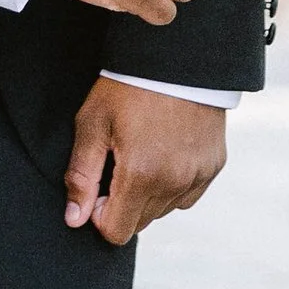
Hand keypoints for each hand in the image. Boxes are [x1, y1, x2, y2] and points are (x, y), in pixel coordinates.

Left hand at [63, 78, 227, 245]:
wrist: (178, 56)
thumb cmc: (129, 86)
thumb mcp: (93, 123)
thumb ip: (81, 176)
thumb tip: (74, 219)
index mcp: (141, 174)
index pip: (116, 232)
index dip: (98, 214)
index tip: (97, 183)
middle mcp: (174, 183)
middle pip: (139, 223)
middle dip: (122, 202)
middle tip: (118, 161)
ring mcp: (198, 176)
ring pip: (163, 210)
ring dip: (148, 194)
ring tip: (143, 151)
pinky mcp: (213, 167)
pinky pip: (186, 195)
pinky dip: (173, 184)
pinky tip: (165, 151)